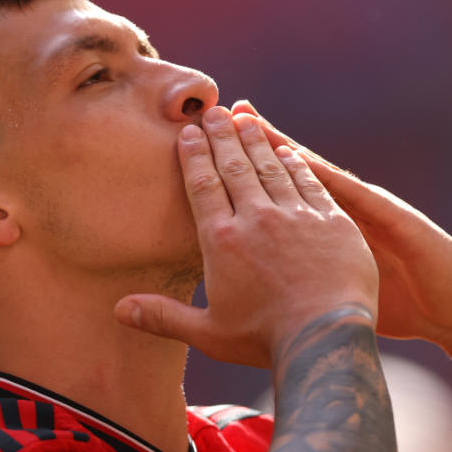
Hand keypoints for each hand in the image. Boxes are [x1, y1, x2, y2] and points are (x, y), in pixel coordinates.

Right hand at [114, 106, 377, 367]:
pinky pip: (310, 183)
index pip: (203, 186)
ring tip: (245, 119)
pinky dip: (297, 164)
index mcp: (222, 240)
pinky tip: (289, 152)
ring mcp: (297, 216)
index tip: (189, 132)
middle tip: (214, 112)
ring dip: (257, 141)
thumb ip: (163, 317)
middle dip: (222, 137)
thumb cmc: (265, 339)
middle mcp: (257, 219)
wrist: (326, 338)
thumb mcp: (208, 333)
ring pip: (272, 168)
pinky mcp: (333, 221)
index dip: (194, 156)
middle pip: (235, 168)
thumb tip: (118, 310)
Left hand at [230, 101, 451, 347]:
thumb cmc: (396, 305)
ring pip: (314, 173)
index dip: (235, 171)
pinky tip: (300, 159)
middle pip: (283, 173)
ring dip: (280, 146)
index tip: (199, 147)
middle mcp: (339, 213)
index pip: (271, 195)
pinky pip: (352, 195)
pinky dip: (324, 177)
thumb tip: (258, 292)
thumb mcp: (340, 291)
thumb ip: (304, 283)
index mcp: (321, 231)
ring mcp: (365, 211)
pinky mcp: (391, 219)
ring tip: (246, 119)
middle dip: (246, 144)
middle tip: (211, 114)